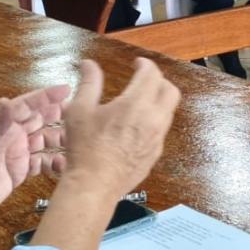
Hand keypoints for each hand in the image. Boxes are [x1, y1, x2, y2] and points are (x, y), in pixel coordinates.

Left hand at [0, 83, 69, 225]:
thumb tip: (8, 100)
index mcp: (2, 126)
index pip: (27, 105)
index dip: (46, 97)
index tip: (66, 89)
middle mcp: (12, 136)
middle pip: (40, 120)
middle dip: (60, 115)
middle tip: (82, 114)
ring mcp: (17, 154)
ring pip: (45, 141)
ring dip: (60, 139)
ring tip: (77, 141)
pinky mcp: (20, 172)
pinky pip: (42, 164)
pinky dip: (54, 163)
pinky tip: (63, 165)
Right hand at [62, 58, 179, 195]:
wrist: (94, 185)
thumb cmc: (85, 148)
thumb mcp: (79, 110)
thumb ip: (88, 83)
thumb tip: (89, 64)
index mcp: (136, 104)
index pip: (152, 74)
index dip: (145, 64)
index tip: (137, 64)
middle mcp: (153, 119)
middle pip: (170, 90)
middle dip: (159, 80)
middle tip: (143, 80)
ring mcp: (157, 138)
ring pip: (169, 110)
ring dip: (159, 100)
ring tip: (140, 102)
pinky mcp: (156, 153)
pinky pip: (162, 130)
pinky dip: (155, 120)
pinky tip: (137, 125)